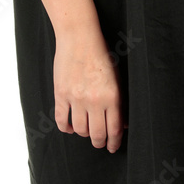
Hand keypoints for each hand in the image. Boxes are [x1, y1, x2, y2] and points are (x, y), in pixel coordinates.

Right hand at [53, 29, 127, 151]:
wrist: (79, 37)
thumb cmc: (101, 54)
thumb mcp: (117, 77)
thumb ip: (119, 102)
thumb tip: (122, 124)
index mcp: (112, 95)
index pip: (114, 129)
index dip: (114, 142)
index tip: (112, 147)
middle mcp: (94, 100)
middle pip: (97, 134)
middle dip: (99, 142)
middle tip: (100, 143)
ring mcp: (75, 98)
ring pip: (80, 129)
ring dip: (84, 134)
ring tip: (86, 130)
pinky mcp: (61, 94)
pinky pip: (61, 120)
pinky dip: (66, 128)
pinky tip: (70, 128)